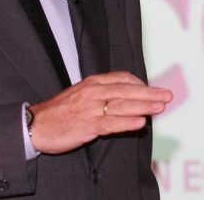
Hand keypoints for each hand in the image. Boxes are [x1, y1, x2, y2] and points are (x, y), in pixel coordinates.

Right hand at [28, 71, 172, 154]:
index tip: (154, 90)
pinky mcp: (86, 125)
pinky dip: (126, 123)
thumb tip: (123, 97)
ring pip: (122, 105)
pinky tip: (140, 123)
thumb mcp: (80, 95)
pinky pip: (110, 123)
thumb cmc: (59, 112)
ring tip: (161, 107)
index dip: (141, 84)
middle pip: (127, 90)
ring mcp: (90, 108)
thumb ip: (101, 94)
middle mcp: (93, 92)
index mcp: (92, 83)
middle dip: (150, 93)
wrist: (36, 124)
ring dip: (144, 106)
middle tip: (168, 96)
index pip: (122, 78)